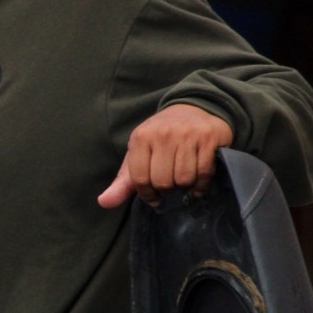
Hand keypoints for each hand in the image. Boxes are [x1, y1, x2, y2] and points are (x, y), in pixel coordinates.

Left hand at [98, 103, 233, 208]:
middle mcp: (163, 134)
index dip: (147, 194)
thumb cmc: (161, 138)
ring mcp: (187, 134)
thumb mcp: (138, 155)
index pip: (140, 179)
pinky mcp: (208, 137)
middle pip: (163, 181)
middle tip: (171, 185)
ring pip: (184, 178)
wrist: (192, 109)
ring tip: (183, 181)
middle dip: (167, 190)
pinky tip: (198, 181)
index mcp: (140, 138)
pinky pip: (204, 172)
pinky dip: (201, 183)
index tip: (154, 197)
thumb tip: (104, 202)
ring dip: (185, 187)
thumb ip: (123, 182)